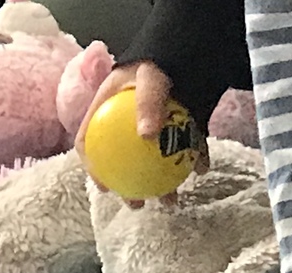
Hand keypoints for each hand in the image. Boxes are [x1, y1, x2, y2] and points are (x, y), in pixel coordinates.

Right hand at [73, 60, 209, 208]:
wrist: (190, 49)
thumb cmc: (161, 60)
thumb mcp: (151, 76)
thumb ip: (148, 102)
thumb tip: (147, 136)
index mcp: (108, 110)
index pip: (89, 141)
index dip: (93, 167)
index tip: (104, 187)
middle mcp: (128, 125)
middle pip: (122, 162)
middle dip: (129, 187)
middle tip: (137, 203)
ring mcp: (154, 131)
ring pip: (154, 164)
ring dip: (162, 185)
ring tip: (171, 201)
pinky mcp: (179, 131)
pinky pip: (185, 151)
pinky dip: (194, 161)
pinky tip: (201, 170)